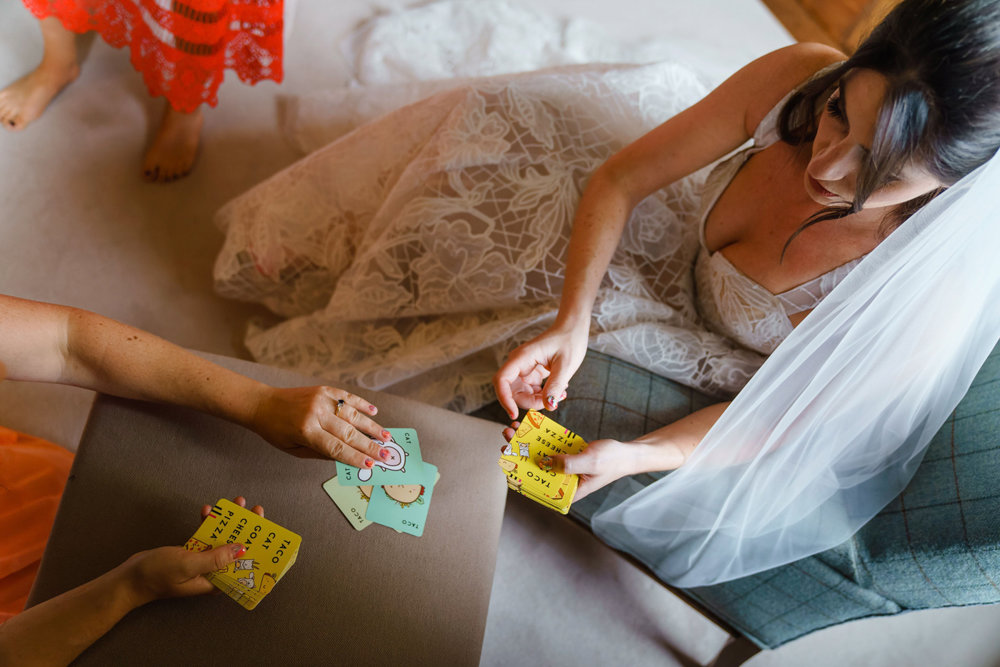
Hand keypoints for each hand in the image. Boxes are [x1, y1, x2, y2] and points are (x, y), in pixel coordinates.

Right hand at [123, 497, 263, 605]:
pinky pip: (204, 536)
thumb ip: (215, 558)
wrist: (129, 578)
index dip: (256, 549)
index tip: (266, 532)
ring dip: (228, 522)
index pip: (243, 565)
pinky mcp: (189, 553)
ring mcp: (200, 562)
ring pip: (220, 539)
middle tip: (253, 510)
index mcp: (215, 582)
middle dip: (245, 529)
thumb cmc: (157, 576)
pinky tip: (208, 510)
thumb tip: (241, 548)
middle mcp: (211, 573)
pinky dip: (207, 523)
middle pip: (235, 548)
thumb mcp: (189, 565)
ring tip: (236, 503)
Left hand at [250, 385, 392, 468]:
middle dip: (370, 446)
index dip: (356, 457)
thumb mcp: (295, 450)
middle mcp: (316, 413)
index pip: (337, 448)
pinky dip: (362, 404)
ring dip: (372, 426)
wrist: (263, 404)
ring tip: (386, 437)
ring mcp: (321, 399)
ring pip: (353, 415)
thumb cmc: (277, 432)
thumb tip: (347, 457)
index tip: (372, 465)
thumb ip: (321, 453)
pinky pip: (347, 397)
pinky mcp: (324, 389)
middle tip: (387, 455)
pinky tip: (374, 412)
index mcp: (306, 431)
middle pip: (349, 432)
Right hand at [493, 324, 587, 419]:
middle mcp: (519, 364)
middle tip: (553, 399)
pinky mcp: (531, 374)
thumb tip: (549, 406)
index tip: (514, 414)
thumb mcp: (566, 365)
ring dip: (538, 400)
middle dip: (530, 402)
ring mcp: (524, 369)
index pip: (501, 380)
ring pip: (521, 394)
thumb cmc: (569, 341)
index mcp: (522, 357)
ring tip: (560, 393)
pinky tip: (559, 390)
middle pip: (511, 392)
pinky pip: (530, 391)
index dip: (504, 399)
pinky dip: (542, 396)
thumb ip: (555, 386)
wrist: (573, 329)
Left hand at [502, 423, 636, 500]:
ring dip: (527, 444)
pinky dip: (540, 438)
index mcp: (568, 491)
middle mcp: (563, 482)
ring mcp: (565, 468)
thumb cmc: (613, 461)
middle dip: (520, 454)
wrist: (628, 453)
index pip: (538, 488)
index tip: (508, 461)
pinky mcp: (568, 456)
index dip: (520, 476)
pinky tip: (531, 427)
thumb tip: (545, 462)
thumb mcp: (590, 462)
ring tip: (514, 429)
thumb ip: (569, 463)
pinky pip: (550, 448)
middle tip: (508, 437)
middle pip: (535, 470)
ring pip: (540, 457)